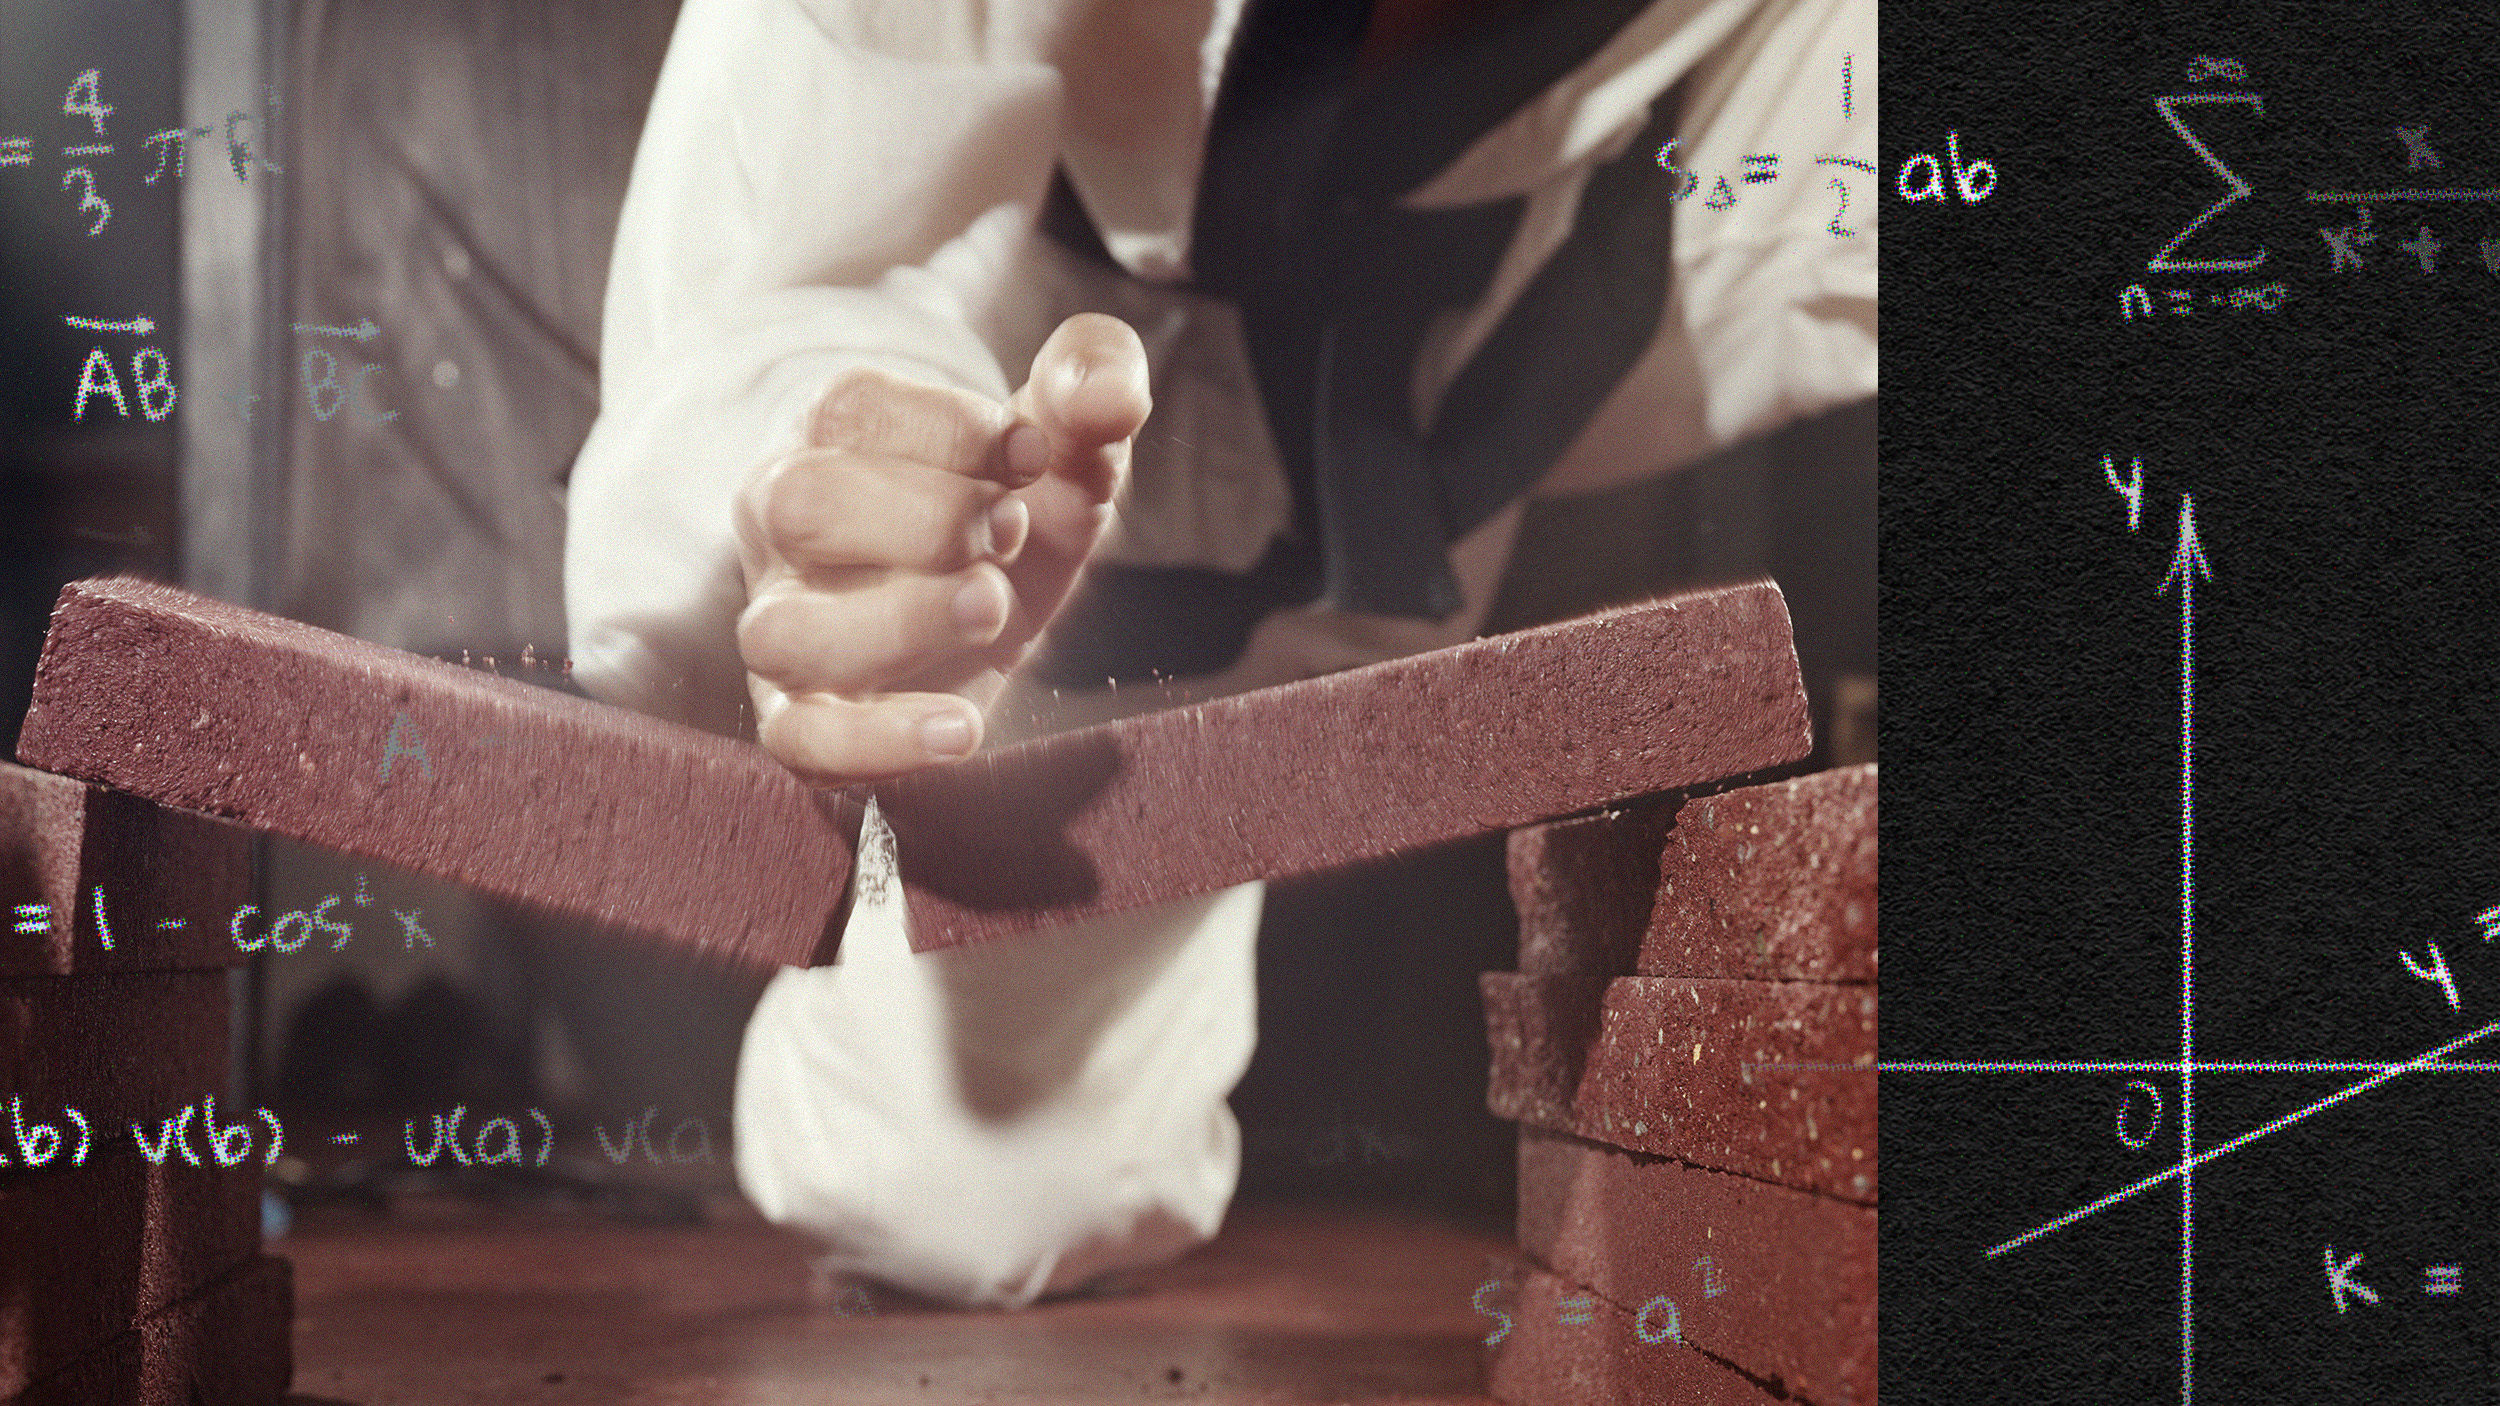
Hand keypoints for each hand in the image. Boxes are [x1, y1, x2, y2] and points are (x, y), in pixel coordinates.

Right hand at [734, 313, 1149, 782]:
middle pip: (801, 507)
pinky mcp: (802, 718)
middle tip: (1010, 533)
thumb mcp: (1063, 438)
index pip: (852, 411)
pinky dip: (878, 742)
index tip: (1030, 457)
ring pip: (784, 633)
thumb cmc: (1015, 507)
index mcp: (832, 436)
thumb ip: (1091, 383)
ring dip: (900, 623)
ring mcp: (784, 625)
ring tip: (991, 609)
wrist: (995, 613)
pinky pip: (800, 739)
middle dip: (924, 520)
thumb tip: (1108, 398)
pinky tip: (963, 728)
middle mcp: (784, 525)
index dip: (953, 433)